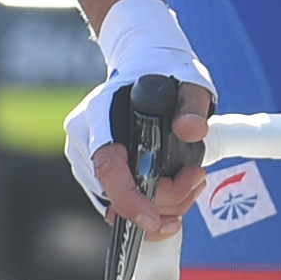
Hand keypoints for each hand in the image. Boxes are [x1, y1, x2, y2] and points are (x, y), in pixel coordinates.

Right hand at [62, 0, 217, 238]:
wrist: (141, 59)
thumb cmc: (163, 68)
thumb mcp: (190, 80)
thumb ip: (193, 104)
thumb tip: (192, 131)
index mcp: (99, 114)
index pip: (108, 167)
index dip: (129, 200)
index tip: (154, 220)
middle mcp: (83, 138)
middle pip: (116, 193)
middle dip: (163, 200)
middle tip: (197, 179)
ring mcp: (83, 155)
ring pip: (117, 202)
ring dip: (160, 203)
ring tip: (192, 181)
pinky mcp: (92, 168)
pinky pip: (117, 199)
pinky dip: (148, 202)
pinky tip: (174, 189)